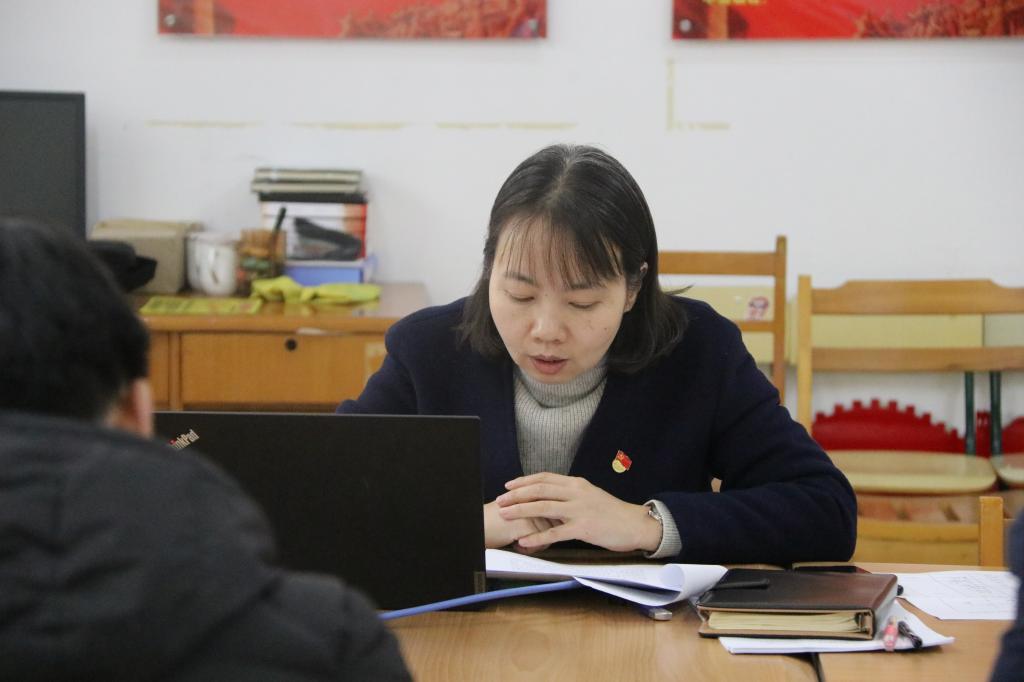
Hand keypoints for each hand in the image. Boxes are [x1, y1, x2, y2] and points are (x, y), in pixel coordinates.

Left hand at [494, 473, 662, 552]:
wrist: (635, 524)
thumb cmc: (612, 513)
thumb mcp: (591, 496)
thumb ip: (572, 495)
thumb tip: (552, 497)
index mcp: (577, 484)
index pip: (545, 478)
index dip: (524, 481)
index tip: (509, 486)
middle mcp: (576, 493)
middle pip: (540, 490)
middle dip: (517, 494)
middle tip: (500, 500)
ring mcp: (579, 510)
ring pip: (543, 507)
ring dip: (521, 511)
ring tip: (505, 515)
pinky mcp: (583, 528)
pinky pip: (555, 533)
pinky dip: (537, 538)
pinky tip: (525, 542)